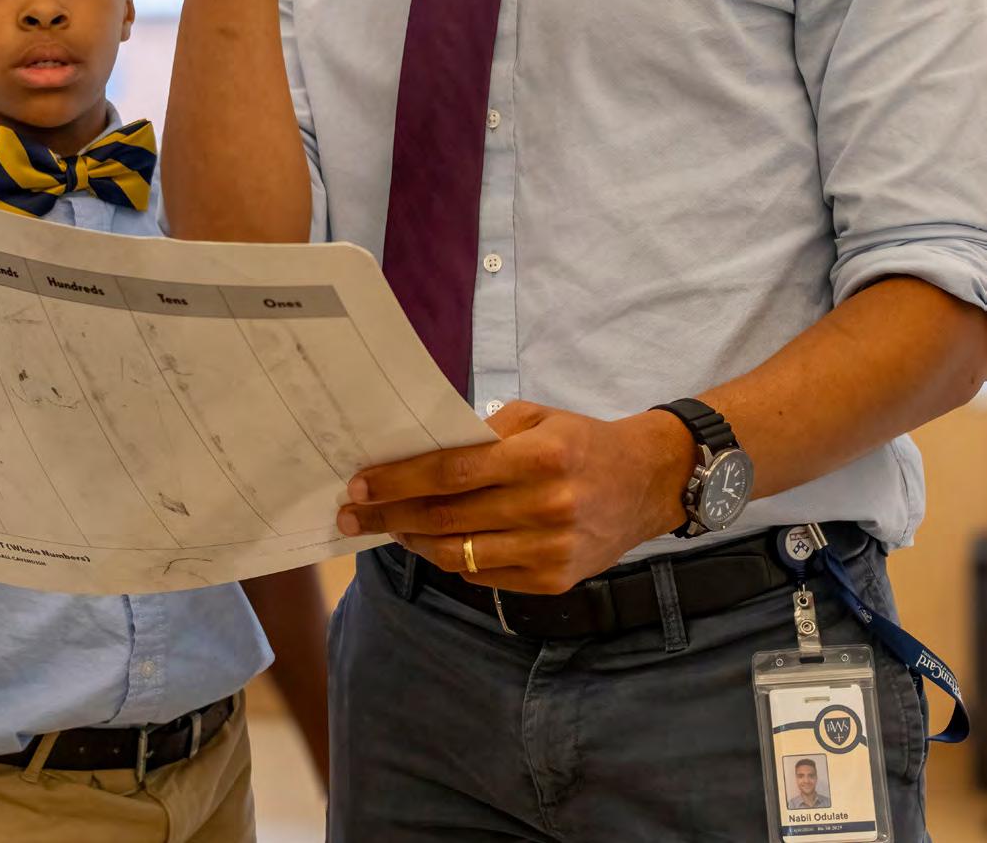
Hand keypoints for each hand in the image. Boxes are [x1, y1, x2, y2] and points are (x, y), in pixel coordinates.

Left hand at [336, 402, 694, 594]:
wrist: (647, 483)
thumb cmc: (581, 442)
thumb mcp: (538, 416)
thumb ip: (484, 432)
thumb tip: (419, 450)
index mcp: (540, 457)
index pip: (452, 472)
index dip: (400, 479)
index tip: (360, 483)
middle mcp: (546, 507)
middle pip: (447, 517)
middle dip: (390, 515)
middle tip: (352, 513)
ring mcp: (550, 551)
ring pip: (459, 554)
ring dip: (412, 542)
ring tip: (386, 528)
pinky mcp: (553, 581)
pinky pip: (484, 577)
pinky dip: (451, 560)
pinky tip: (430, 544)